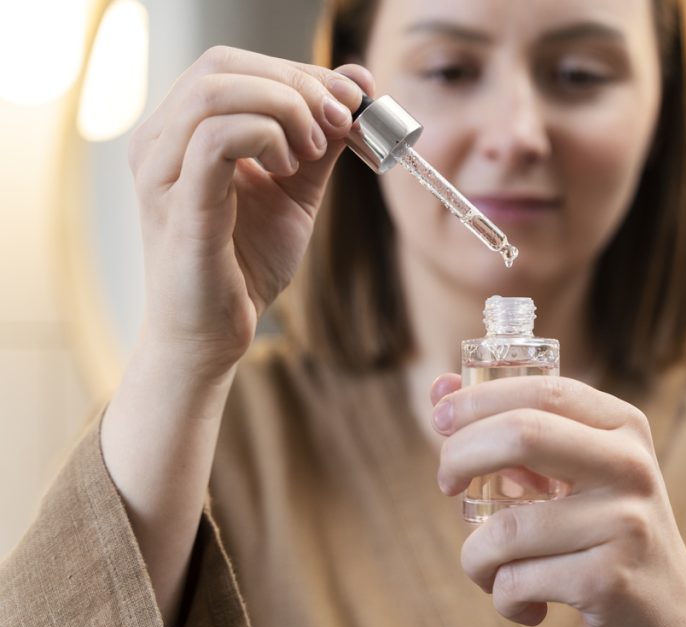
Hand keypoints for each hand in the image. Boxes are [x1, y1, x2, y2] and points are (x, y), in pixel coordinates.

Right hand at [127, 46, 372, 377]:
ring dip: (284, 106)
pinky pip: (215, 139)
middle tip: (343, 118)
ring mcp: (162, 170)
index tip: (356, 96)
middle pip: (223, 64)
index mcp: (182, 132)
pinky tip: (289, 165)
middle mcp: (161, 141)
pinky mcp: (180, 205)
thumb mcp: (295, 192)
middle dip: (297, 82)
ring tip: (314, 148)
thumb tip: (356, 90)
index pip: (235, 65)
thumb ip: (320, 143)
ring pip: (216, 90)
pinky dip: (266, 136)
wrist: (214, 335)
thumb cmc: (245, 265)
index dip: (301, 70)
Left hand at [430, 373, 685, 626]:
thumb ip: (512, 428)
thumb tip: (440, 386)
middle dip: (460, 455)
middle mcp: (630, 465)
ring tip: (490, 570)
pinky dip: (503, 598)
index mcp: (622, 426)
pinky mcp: (609, 580)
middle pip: (522, 434)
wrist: (673, 617)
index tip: (439, 422)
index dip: (478, 399)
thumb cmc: (603, 534)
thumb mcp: (573, 472)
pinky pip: (517, 582)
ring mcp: (624, 522)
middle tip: (446, 482)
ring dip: (476, 556)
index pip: (542, 390)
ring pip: (505, 530)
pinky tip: (528, 605)